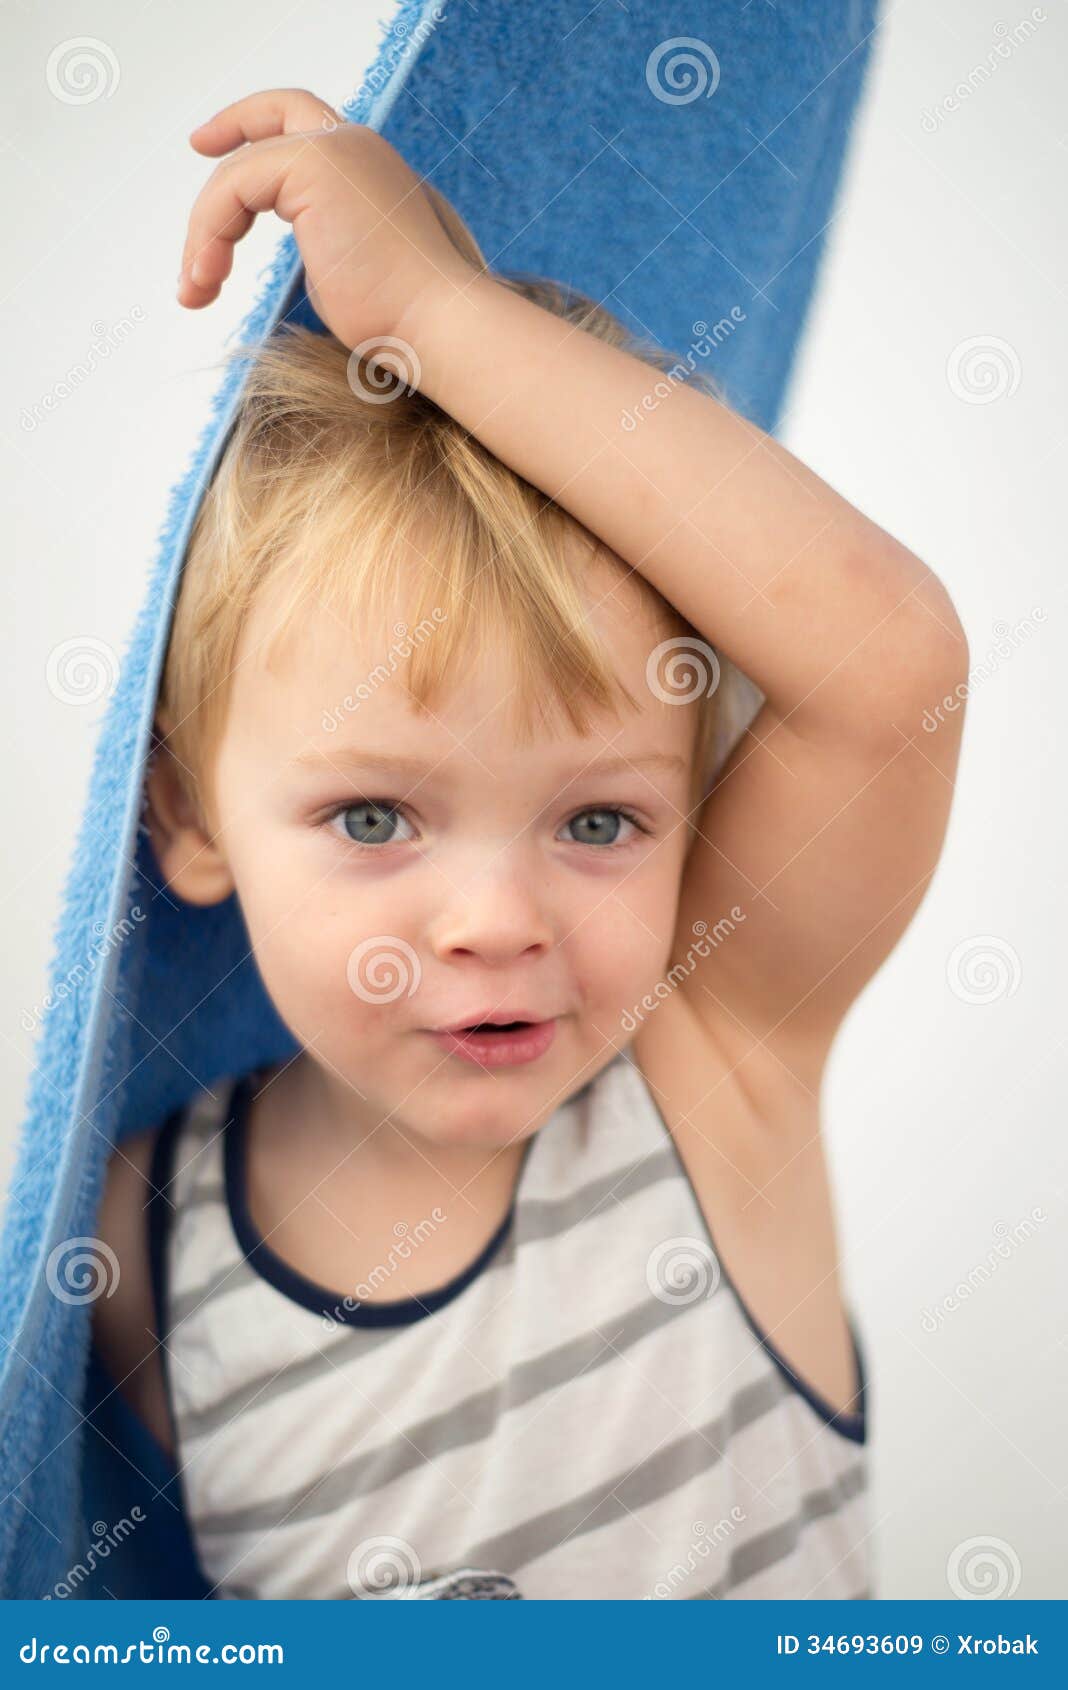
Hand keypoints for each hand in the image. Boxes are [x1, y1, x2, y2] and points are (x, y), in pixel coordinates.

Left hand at [176, 87, 475, 352]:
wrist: (439, 323)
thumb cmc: (407, 319)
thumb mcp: (354, 270)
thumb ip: (326, 243)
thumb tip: (305, 256)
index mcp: (373, 168)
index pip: (307, 124)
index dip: (257, 128)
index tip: (214, 148)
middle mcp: (357, 146)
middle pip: (275, 116)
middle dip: (228, 132)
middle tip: (197, 153)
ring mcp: (336, 148)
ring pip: (240, 172)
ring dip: (206, 233)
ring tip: (196, 290)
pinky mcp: (314, 164)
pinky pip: (232, 188)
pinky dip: (208, 234)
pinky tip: (207, 280)